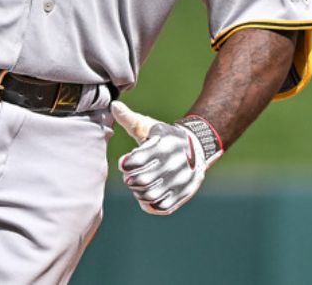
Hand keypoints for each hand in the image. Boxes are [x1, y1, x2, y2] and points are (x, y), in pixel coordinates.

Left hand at [111, 100, 218, 215]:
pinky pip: (162, 207)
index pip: (135, 161)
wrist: (197, 147)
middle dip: (131, 180)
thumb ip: (130, 119)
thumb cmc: (165, 137)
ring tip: (140, 186)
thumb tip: (114, 105)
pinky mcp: (186, 192)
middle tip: (131, 176)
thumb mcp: (149, 126)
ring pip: (150, 195)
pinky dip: (151, 204)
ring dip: (139, 193)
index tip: (125, 162)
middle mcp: (176, 161)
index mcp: (165, 143)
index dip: (125, 164)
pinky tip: (148, 196)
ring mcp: (182, 178)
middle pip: (141, 180)